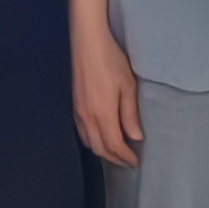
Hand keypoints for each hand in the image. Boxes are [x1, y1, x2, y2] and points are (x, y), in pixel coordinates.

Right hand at [72, 39, 142, 168]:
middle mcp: (87, 118)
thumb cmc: (111, 61)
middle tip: (128, 163)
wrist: (87, 44)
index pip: (114, 145)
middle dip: (114, 159)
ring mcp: (78, 113)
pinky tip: (100, 139)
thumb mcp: (128, 86)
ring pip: (89, 142)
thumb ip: (130, 114)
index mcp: (103, 114)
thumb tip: (135, 138)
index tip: (135, 162)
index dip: (124, 157)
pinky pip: (81, 133)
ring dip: (103, 152)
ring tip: (116, 154)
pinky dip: (92, 142)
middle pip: (100, 148)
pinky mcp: (73, 107)